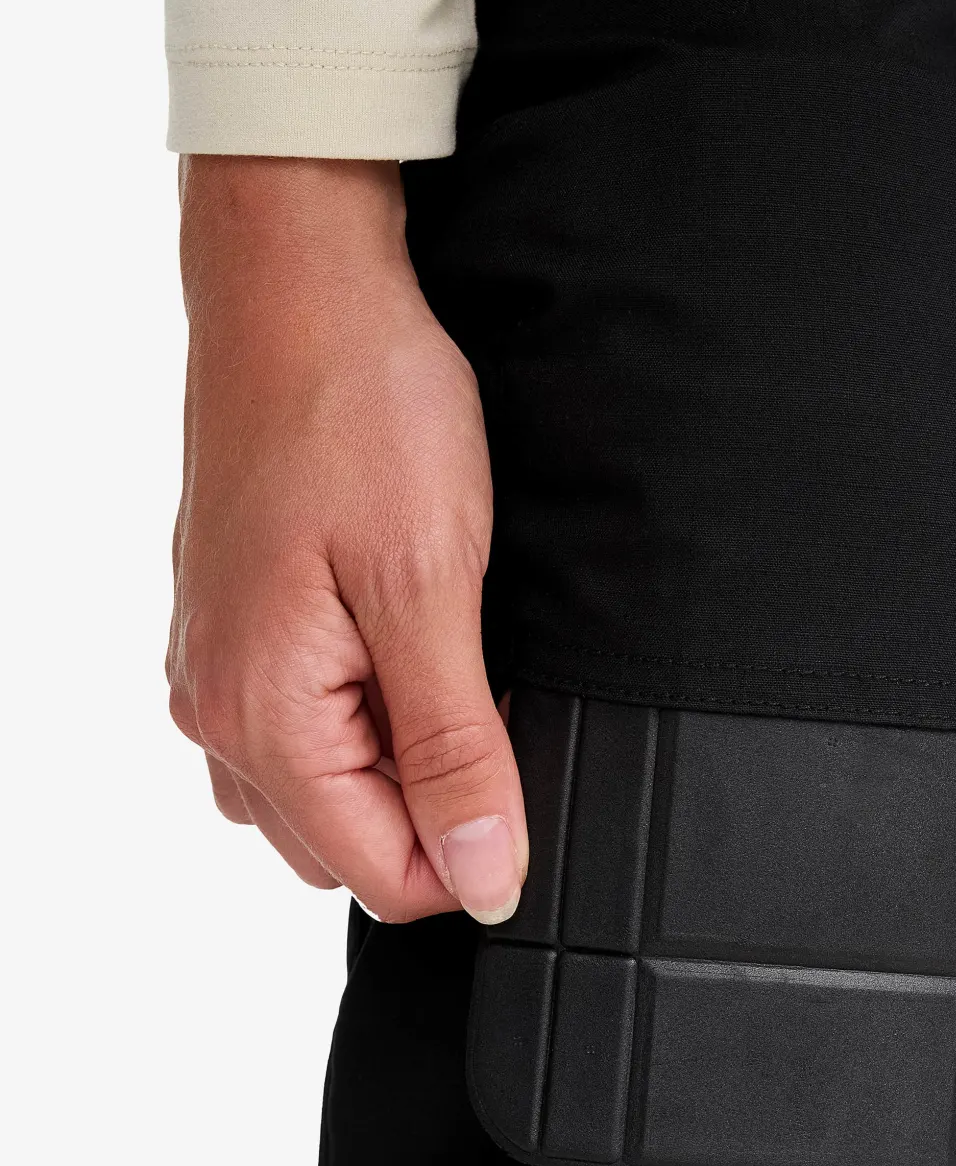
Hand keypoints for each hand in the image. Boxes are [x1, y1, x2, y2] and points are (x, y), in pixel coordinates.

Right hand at [167, 156, 526, 923]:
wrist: (301, 289)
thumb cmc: (362, 413)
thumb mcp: (432, 591)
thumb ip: (456, 749)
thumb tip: (483, 876)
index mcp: (260, 717)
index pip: (379, 876)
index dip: (474, 853)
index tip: (529, 777)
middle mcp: (217, 710)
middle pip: (345, 846)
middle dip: (435, 809)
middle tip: (493, 701)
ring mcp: (219, 668)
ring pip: (323, 794)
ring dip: (401, 765)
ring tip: (453, 663)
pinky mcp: (238, 628)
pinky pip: (304, 728)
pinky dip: (368, 717)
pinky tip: (410, 645)